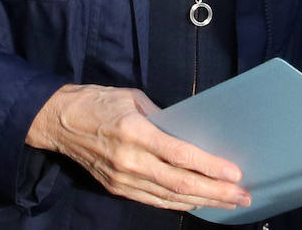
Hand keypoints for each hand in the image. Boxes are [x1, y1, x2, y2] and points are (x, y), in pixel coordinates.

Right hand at [27, 84, 250, 211]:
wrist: (59, 121)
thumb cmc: (98, 101)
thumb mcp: (133, 98)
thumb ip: (161, 116)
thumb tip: (186, 129)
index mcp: (135, 132)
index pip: (180, 155)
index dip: (210, 167)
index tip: (234, 173)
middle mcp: (131, 160)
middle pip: (180, 184)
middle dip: (215, 192)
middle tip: (242, 196)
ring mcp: (123, 179)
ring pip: (169, 197)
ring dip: (202, 202)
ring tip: (228, 203)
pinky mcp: (117, 187)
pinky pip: (154, 200)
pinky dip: (178, 203)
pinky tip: (197, 203)